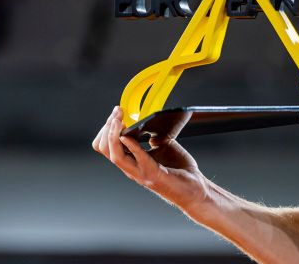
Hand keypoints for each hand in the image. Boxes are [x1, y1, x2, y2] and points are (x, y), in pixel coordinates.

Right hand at [92, 106, 211, 213]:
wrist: (194, 187)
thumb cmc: (179, 169)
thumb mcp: (163, 146)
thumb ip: (151, 137)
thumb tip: (146, 123)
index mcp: (131, 161)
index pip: (105, 146)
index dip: (107, 129)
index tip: (117, 112)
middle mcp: (131, 168)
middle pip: (104, 149)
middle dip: (107, 128)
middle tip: (117, 112)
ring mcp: (140, 173)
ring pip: (114, 155)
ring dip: (113, 135)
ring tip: (118, 120)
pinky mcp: (152, 175)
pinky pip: (136, 158)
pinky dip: (131, 145)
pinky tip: (128, 135)